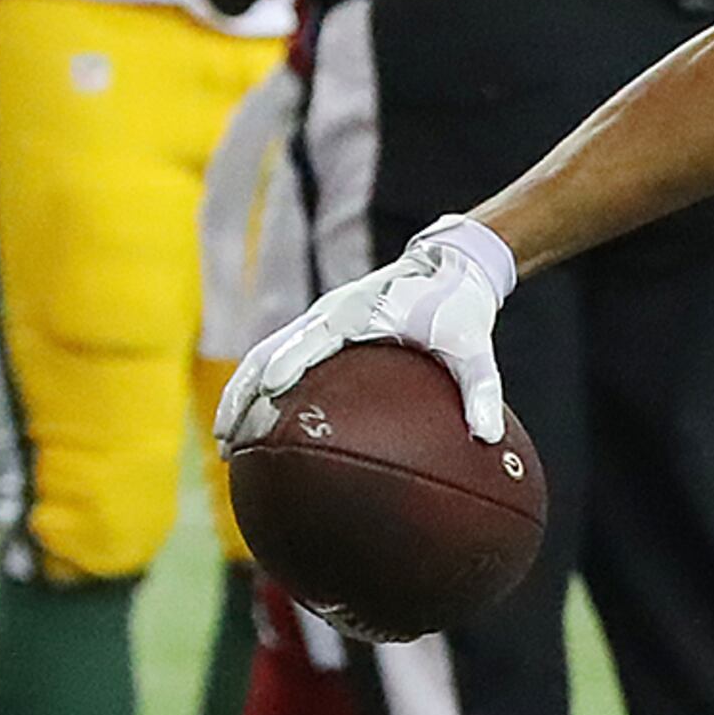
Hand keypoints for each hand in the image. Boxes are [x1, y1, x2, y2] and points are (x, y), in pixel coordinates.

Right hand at [215, 214, 514, 450]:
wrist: (449, 267)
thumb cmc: (459, 305)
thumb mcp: (474, 345)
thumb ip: (481, 388)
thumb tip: (489, 438)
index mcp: (356, 311)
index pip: (313, 337)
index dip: (289, 360)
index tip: (269, 391)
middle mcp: (327, 316)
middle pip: (268, 353)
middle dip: (243, 395)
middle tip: (226, 440)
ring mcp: (317, 325)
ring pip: (263, 360)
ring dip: (240, 399)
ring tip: (224, 447)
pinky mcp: (320, 336)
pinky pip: (281, 363)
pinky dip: (261, 394)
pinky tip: (259, 437)